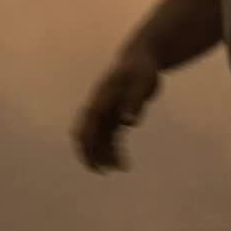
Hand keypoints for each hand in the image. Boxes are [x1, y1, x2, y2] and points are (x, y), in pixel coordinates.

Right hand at [73, 46, 162, 172]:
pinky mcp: (116, 115)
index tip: (95, 162)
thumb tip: (129, 123)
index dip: (87, 146)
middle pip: (88, 136)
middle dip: (92, 155)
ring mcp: (106, 112)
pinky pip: (110, 137)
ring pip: (100, 139)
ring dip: (105, 155)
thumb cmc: (141, 68)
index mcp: (101, 100)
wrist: (142, 58)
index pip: (87, 128)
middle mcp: (99, 108)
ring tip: (120, 168)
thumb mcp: (141, 82)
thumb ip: (134, 101)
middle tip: (104, 171)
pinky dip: (113, 150)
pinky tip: (122, 162)